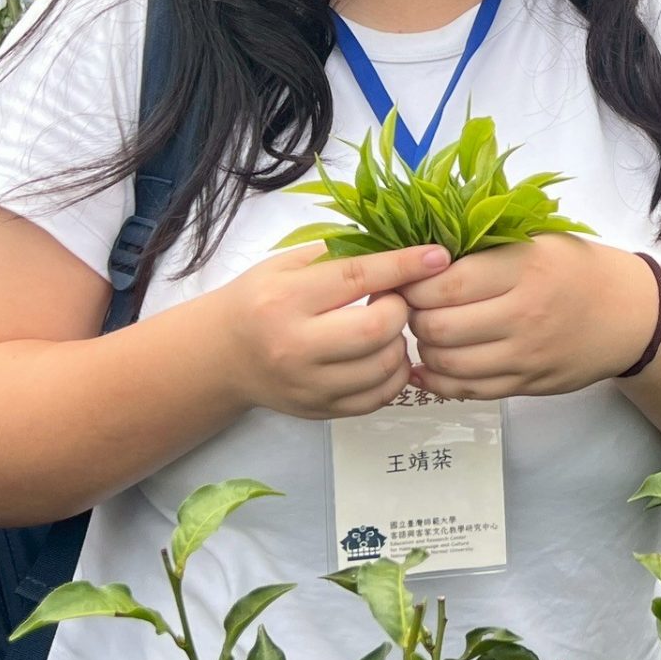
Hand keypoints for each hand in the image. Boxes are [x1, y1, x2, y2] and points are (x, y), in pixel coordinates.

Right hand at [205, 243, 452, 418]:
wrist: (223, 355)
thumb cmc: (260, 300)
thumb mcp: (287, 265)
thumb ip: (340, 256)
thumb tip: (403, 248)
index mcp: (286, 300)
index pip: (356, 278)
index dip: (404, 266)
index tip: (437, 256)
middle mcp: (296, 347)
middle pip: (375, 330)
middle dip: (400, 309)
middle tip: (393, 299)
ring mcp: (309, 385)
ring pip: (383, 368)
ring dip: (400, 343)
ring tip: (386, 327)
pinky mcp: (321, 411)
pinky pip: (378, 398)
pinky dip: (394, 375)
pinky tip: (384, 355)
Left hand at [402, 235, 657, 399]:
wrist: (632, 314)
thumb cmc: (579, 269)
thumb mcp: (539, 241)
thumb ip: (486, 249)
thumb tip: (420, 260)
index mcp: (524, 268)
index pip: (446, 283)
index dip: (413, 284)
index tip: (406, 278)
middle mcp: (524, 313)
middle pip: (439, 327)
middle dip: (413, 318)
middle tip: (411, 307)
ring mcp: (526, 354)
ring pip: (449, 363)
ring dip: (425, 349)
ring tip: (428, 331)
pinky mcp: (528, 383)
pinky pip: (469, 390)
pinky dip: (440, 381)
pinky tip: (432, 365)